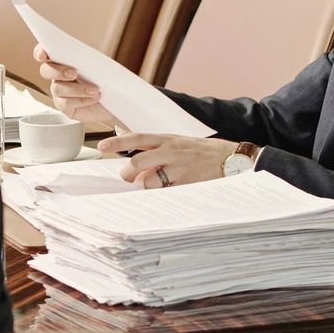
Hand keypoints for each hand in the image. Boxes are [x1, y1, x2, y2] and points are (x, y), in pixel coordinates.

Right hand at [33, 43, 111, 124]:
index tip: (43, 55)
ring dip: (77, 89)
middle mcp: (58, 76)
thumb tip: (83, 55)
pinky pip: (66, 103)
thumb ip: (86, 58)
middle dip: (58, 71)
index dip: (40, 52)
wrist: (116, 99)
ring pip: (57, 88)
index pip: (45, 53)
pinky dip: (82, 99)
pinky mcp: (65, 107)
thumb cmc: (106, 79)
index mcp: (63, 60)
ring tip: (95, 89)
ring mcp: (60, 92)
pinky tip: (94, 98)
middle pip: (45, 71)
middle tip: (74, 73)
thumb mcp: (98, 64)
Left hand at [97, 132, 235, 189]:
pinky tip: (165, 192)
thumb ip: (157, 152)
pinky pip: (165, 193)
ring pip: (150, 181)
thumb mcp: (179, 144)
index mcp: (168, 138)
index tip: (101, 146)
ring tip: (151, 186)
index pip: (137, 138)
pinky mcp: (187, 183)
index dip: (117, 142)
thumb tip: (136, 169)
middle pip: (138, 161)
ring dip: (145, 186)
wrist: (232, 159)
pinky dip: (160, 194)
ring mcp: (179, 168)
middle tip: (126, 178)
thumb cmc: (203, 153)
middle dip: (127, 173)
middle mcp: (172, 151)